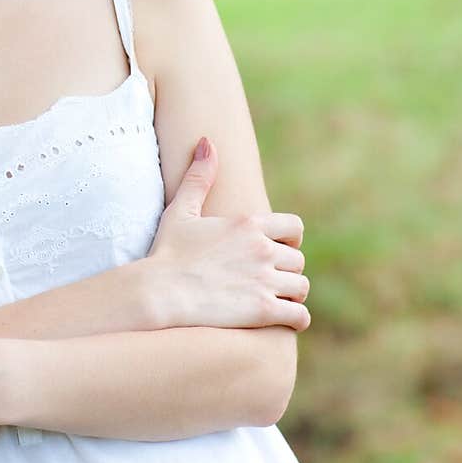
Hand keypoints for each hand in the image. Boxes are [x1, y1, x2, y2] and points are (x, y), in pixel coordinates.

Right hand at [146, 137, 310, 331]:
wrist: (159, 292)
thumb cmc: (167, 252)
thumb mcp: (181, 211)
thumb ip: (199, 177)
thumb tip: (207, 142)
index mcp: (248, 224)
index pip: (294, 227)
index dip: (289, 240)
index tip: (276, 249)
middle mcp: (263, 250)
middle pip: (298, 260)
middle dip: (286, 270)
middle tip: (269, 279)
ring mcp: (265, 281)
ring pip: (302, 286)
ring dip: (292, 294)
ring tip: (277, 300)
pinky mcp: (264, 311)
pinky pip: (300, 315)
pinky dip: (297, 318)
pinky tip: (285, 320)